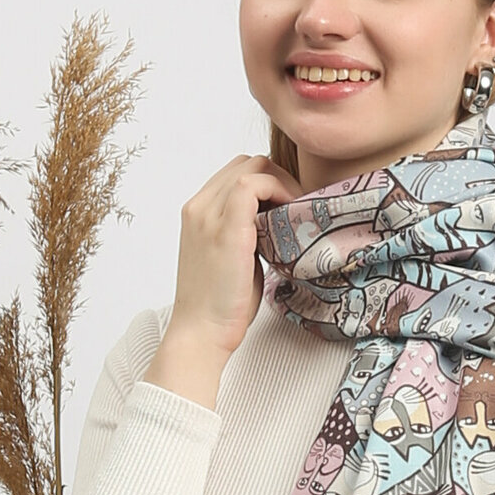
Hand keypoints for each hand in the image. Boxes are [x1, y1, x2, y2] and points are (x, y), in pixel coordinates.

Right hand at [145, 154, 300, 405]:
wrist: (201, 332)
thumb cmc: (220, 305)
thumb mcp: (232, 259)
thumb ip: (247, 235)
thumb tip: (278, 225)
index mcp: (196, 214)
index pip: (234, 173)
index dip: (266, 182)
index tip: (287, 207)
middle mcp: (198, 207)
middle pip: (245, 162)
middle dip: (277, 177)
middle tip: (298, 207)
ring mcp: (208, 214)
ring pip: (252, 166)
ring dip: (282, 182)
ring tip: (297, 210)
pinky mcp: (226, 226)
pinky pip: (254, 183)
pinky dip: (279, 189)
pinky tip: (291, 213)